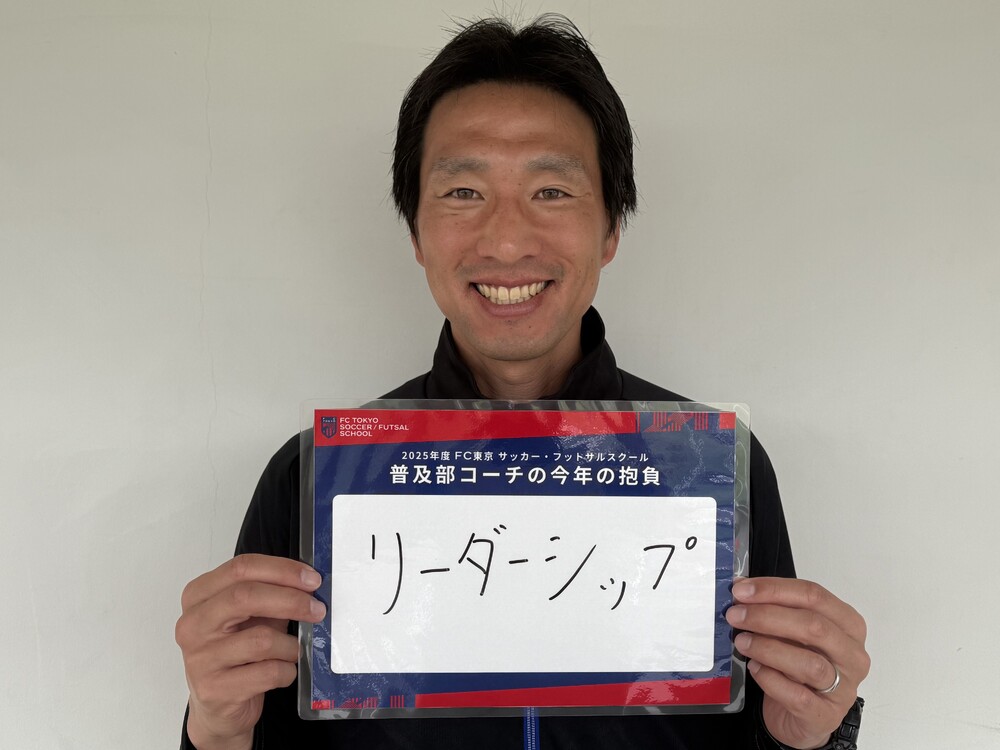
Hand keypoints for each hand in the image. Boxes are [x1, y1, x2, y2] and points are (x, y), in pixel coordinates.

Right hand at [175, 554, 325, 749]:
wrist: (218, 707)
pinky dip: (286, 670)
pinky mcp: (214, 690)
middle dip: (291, 600)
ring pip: (261, 639)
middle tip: (317, 609)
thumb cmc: (237, 654)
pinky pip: (267, 673)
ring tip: (294, 650)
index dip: (282, 570)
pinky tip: (284, 671)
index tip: (312, 579)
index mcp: (199, 596)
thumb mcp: (251, 617)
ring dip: (290, 645)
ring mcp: (199, 659)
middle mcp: (192, 624)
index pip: (240, 568)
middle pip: (245, 596)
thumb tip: (309, 583)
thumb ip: (272, 596)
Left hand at [726, 577, 869, 749]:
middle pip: (814, 626)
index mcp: (848, 625)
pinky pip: (798, 696)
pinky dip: (771, 679)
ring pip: (810, 663)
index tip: (741, 590)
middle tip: (736, 615)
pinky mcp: (825, 716)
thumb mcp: (791, 633)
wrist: (803, 718)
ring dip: (768, 648)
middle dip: (767, 616)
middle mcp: (852, 655)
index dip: (774, 589)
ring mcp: (844, 688)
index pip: (814, 596)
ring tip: (742, 642)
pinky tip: (754, 669)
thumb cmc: (798, 667)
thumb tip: (741, 590)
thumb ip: (775, 612)